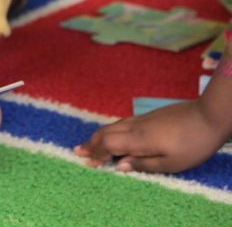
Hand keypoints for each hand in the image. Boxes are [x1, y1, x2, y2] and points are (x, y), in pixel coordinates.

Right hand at [75, 99, 226, 173]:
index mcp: (139, 139)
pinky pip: (121, 123)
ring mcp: (140, 119)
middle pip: (106, 132)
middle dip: (92, 142)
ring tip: (90, 143)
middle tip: (78, 150)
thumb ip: (144, 165)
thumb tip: (120, 166)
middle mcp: (135, 126)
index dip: (97, 152)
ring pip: (113, 126)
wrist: (206, 117)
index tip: (87, 161)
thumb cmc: (192, 144)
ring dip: (99, 135)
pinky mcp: (147, 117)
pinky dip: (110, 130)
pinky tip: (112, 134)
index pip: (109, 144)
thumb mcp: (171, 163)